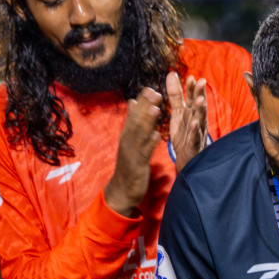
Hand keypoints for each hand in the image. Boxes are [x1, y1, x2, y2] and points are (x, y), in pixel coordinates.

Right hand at [103, 90, 163, 216]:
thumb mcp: (130, 141)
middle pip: (136, 121)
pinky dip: (149, 143)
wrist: (122, 190)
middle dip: (144, 106)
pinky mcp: (137, 164)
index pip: (134, 115)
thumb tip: (134, 102)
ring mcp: (132, 152)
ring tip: (156, 108)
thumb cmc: (129, 165)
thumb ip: (133, 122)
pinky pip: (144, 152)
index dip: (141, 102)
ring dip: (147, 121)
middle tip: (154, 91)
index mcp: (127, 135)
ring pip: (139, 134)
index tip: (149, 88)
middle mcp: (127, 141)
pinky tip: (156, 135)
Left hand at [164, 72, 207, 170]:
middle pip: (199, 105)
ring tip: (199, 100)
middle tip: (201, 82)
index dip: (192, 88)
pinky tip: (194, 123)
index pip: (192, 97)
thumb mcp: (178, 111)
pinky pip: (195, 136)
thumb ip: (176, 94)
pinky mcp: (194, 144)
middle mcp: (196, 119)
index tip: (190, 78)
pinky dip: (195, 130)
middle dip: (200, 94)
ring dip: (200, 109)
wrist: (185, 158)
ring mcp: (197, 131)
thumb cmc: (184, 133)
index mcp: (191, 111)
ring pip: (200, 118)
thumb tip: (171, 74)